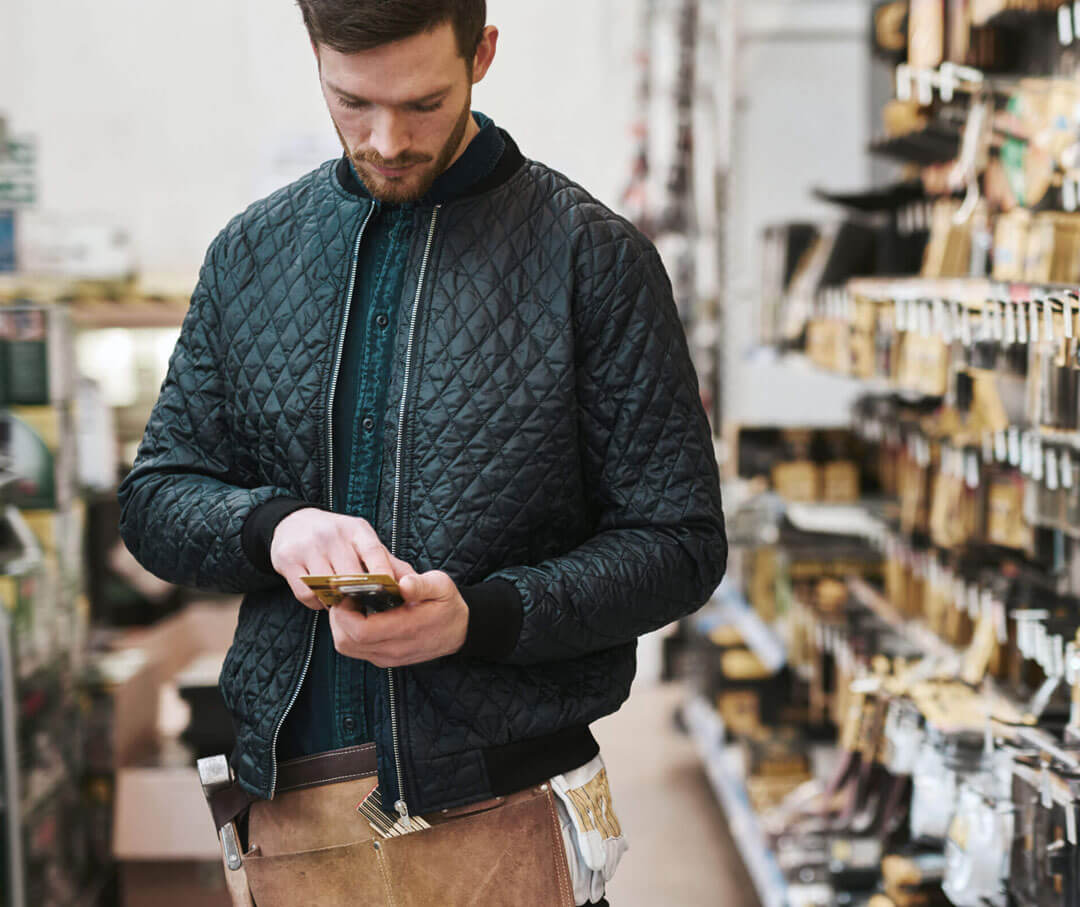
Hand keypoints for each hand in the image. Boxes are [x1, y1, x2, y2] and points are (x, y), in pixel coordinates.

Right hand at [270, 508, 413, 609]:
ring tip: (343, 603)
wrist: (294, 522)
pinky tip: (322, 598)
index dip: (384, 574)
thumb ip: (387, 561)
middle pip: (351, 574)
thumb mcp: (362, 540)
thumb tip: (413, 583)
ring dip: (337, 602)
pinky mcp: (287, 559)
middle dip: (360, 596)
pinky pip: (306, 593)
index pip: (374, 551)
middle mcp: (332, 534)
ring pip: (328, 586)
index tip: (392, 594)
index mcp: (356, 529)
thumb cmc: (337, 537)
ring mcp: (308, 546)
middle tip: (368, 609)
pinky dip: (316, 602)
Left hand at [328, 571, 468, 666]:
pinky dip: (348, 632)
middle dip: (338, 618)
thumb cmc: (447, 604)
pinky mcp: (384, 659)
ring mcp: (387, 657)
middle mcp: (393, 649)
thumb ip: (422, 584)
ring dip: (341, 626)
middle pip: (346, 642)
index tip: (348, 592)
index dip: (346, 612)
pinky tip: (358, 614)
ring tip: (350, 604)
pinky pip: (355, 649)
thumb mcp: (442, 586)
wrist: (460, 630)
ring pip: (347, 647)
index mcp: (405, 629)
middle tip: (344, 596)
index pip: (360, 631)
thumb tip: (402, 583)